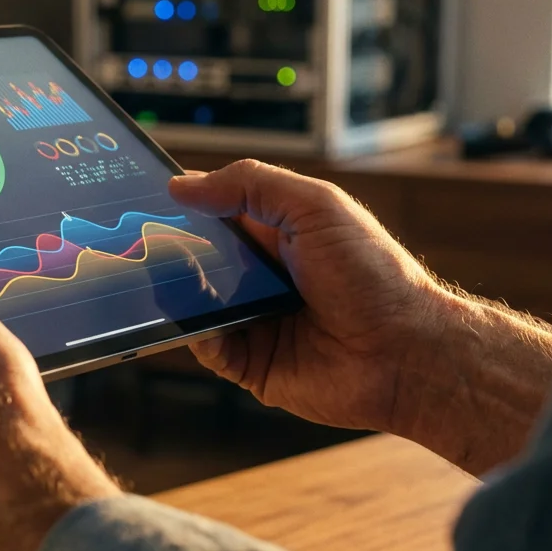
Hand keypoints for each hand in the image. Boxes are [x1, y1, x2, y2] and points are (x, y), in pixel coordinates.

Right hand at [168, 160, 450, 433]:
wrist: (408, 352)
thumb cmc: (375, 275)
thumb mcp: (315, 207)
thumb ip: (251, 185)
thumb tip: (183, 185)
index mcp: (277, 235)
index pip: (216, 213)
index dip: (186, 205)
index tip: (150, 197)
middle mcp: (261, 278)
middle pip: (198, 259)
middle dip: (171, 248)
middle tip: (143, 237)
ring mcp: (254, 322)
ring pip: (194, 303)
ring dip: (178, 289)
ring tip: (167, 273)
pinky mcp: (251, 365)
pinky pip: (207, 347)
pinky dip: (196, 333)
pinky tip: (202, 318)